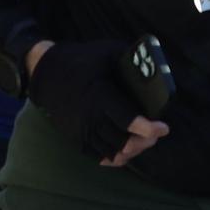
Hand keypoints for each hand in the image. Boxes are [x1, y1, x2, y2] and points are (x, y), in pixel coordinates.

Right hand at [28, 39, 170, 165]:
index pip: (127, 120)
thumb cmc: (81, 60)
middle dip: (146, 140)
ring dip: (133, 150)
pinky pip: (99, 157)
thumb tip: (156, 67)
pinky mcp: (76, 138)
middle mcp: (90, 118)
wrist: (46, 73)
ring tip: (145, 140)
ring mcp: (82, 131)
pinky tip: (127, 150)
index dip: (148, 128)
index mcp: (100, 96)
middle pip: (124, 142)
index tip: (164, 128)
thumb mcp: (108, 52)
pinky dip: (116, 157)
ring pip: (113, 153)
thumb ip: (132, 61)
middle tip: (157, 132)